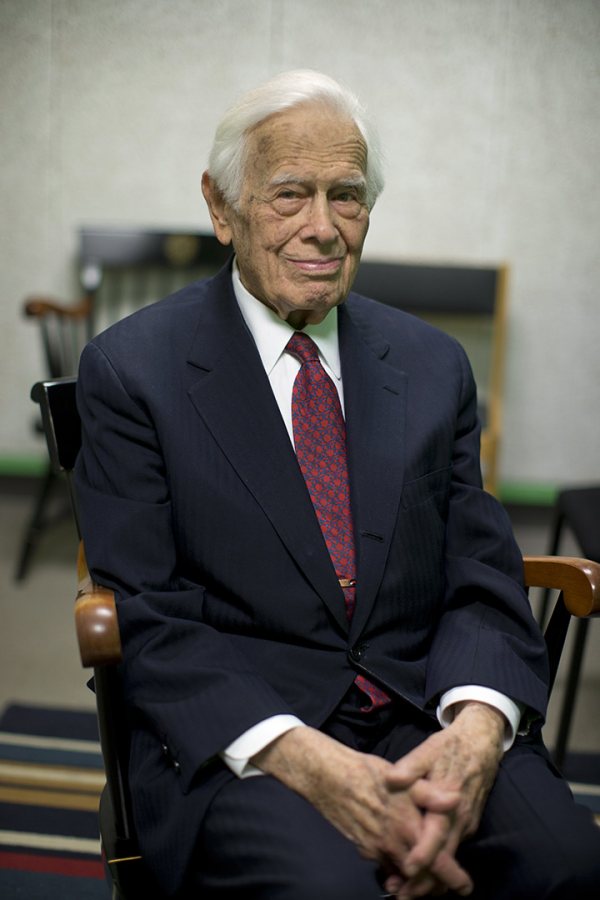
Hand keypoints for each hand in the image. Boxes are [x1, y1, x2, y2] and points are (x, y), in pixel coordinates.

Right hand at [251, 726, 466, 893]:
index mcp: (408, 826)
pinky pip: (384, 865)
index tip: (465, 888)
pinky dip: (395, 871)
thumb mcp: (403, 778)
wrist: (328, 778)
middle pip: (420, 876)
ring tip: (425, 883)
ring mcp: (376, 848)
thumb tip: (456, 799)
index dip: (452, 877)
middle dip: (434, 886)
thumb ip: (430, 793)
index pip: (436, 862)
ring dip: (414, 881)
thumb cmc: (368, 773)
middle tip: (447, 889)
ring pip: (402, 873)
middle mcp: (394, 843)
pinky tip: (399, 866)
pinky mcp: (363, 847)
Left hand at [384, 701, 504, 897]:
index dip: (422, 854)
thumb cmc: (450, 747)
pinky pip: (451, 849)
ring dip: (430, 876)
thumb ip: (410, 766)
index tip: (407, 869)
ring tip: (405, 890)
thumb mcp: (429, 749)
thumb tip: (392, 778)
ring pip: (448, 857)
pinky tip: (420, 872)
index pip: (435, 834)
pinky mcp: (465, 825)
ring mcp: (465, 824)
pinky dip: (437, 864)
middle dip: (424, 879)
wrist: (481, 744)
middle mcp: (460, 819)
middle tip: (400, 894)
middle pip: (443, 857)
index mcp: (449, 801)